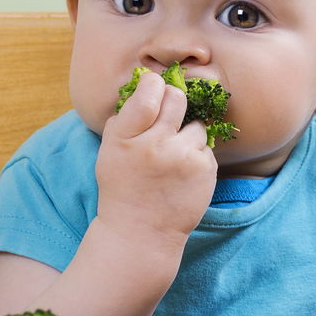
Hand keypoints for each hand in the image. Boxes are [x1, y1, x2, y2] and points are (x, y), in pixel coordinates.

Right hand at [94, 71, 216, 248]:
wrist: (142, 232)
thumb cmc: (123, 186)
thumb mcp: (110, 150)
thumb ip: (125, 117)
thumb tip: (146, 83)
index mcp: (126, 138)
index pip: (148, 93)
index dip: (154, 84)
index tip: (154, 86)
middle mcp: (155, 145)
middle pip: (177, 99)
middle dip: (174, 101)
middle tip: (168, 117)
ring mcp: (184, 158)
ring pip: (196, 125)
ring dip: (187, 135)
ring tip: (173, 157)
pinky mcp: (206, 170)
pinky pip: (206, 147)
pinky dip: (196, 155)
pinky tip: (183, 173)